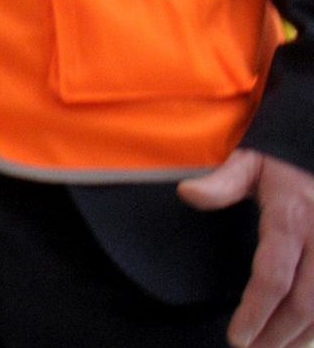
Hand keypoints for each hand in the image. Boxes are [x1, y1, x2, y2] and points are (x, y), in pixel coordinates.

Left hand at [180, 147, 313, 347]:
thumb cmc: (281, 161)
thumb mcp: (249, 161)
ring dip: (301, 335)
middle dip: (278, 334)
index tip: (237, 337)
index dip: (256, 312)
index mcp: (291, 220)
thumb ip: (222, 182)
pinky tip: (303, 336)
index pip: (273, 277)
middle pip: (305, 303)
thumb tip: (188, 194)